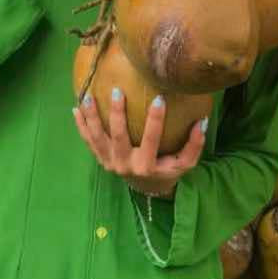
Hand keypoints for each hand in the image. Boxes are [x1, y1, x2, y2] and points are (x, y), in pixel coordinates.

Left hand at [73, 89, 207, 196]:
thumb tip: (201, 122)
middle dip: (116, 114)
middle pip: (118, 137)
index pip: (151, 140)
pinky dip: (81, 125)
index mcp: (146, 166)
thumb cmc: (167, 170)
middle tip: (117, 91)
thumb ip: (194, 146)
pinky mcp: (100, 159)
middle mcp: (125, 165)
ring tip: (87, 97)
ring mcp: (109, 162)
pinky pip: (88, 141)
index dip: (155, 120)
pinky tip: (76, 108)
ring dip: (92, 117)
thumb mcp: (183, 163)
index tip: (159, 99)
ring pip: (97, 138)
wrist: (146, 187)